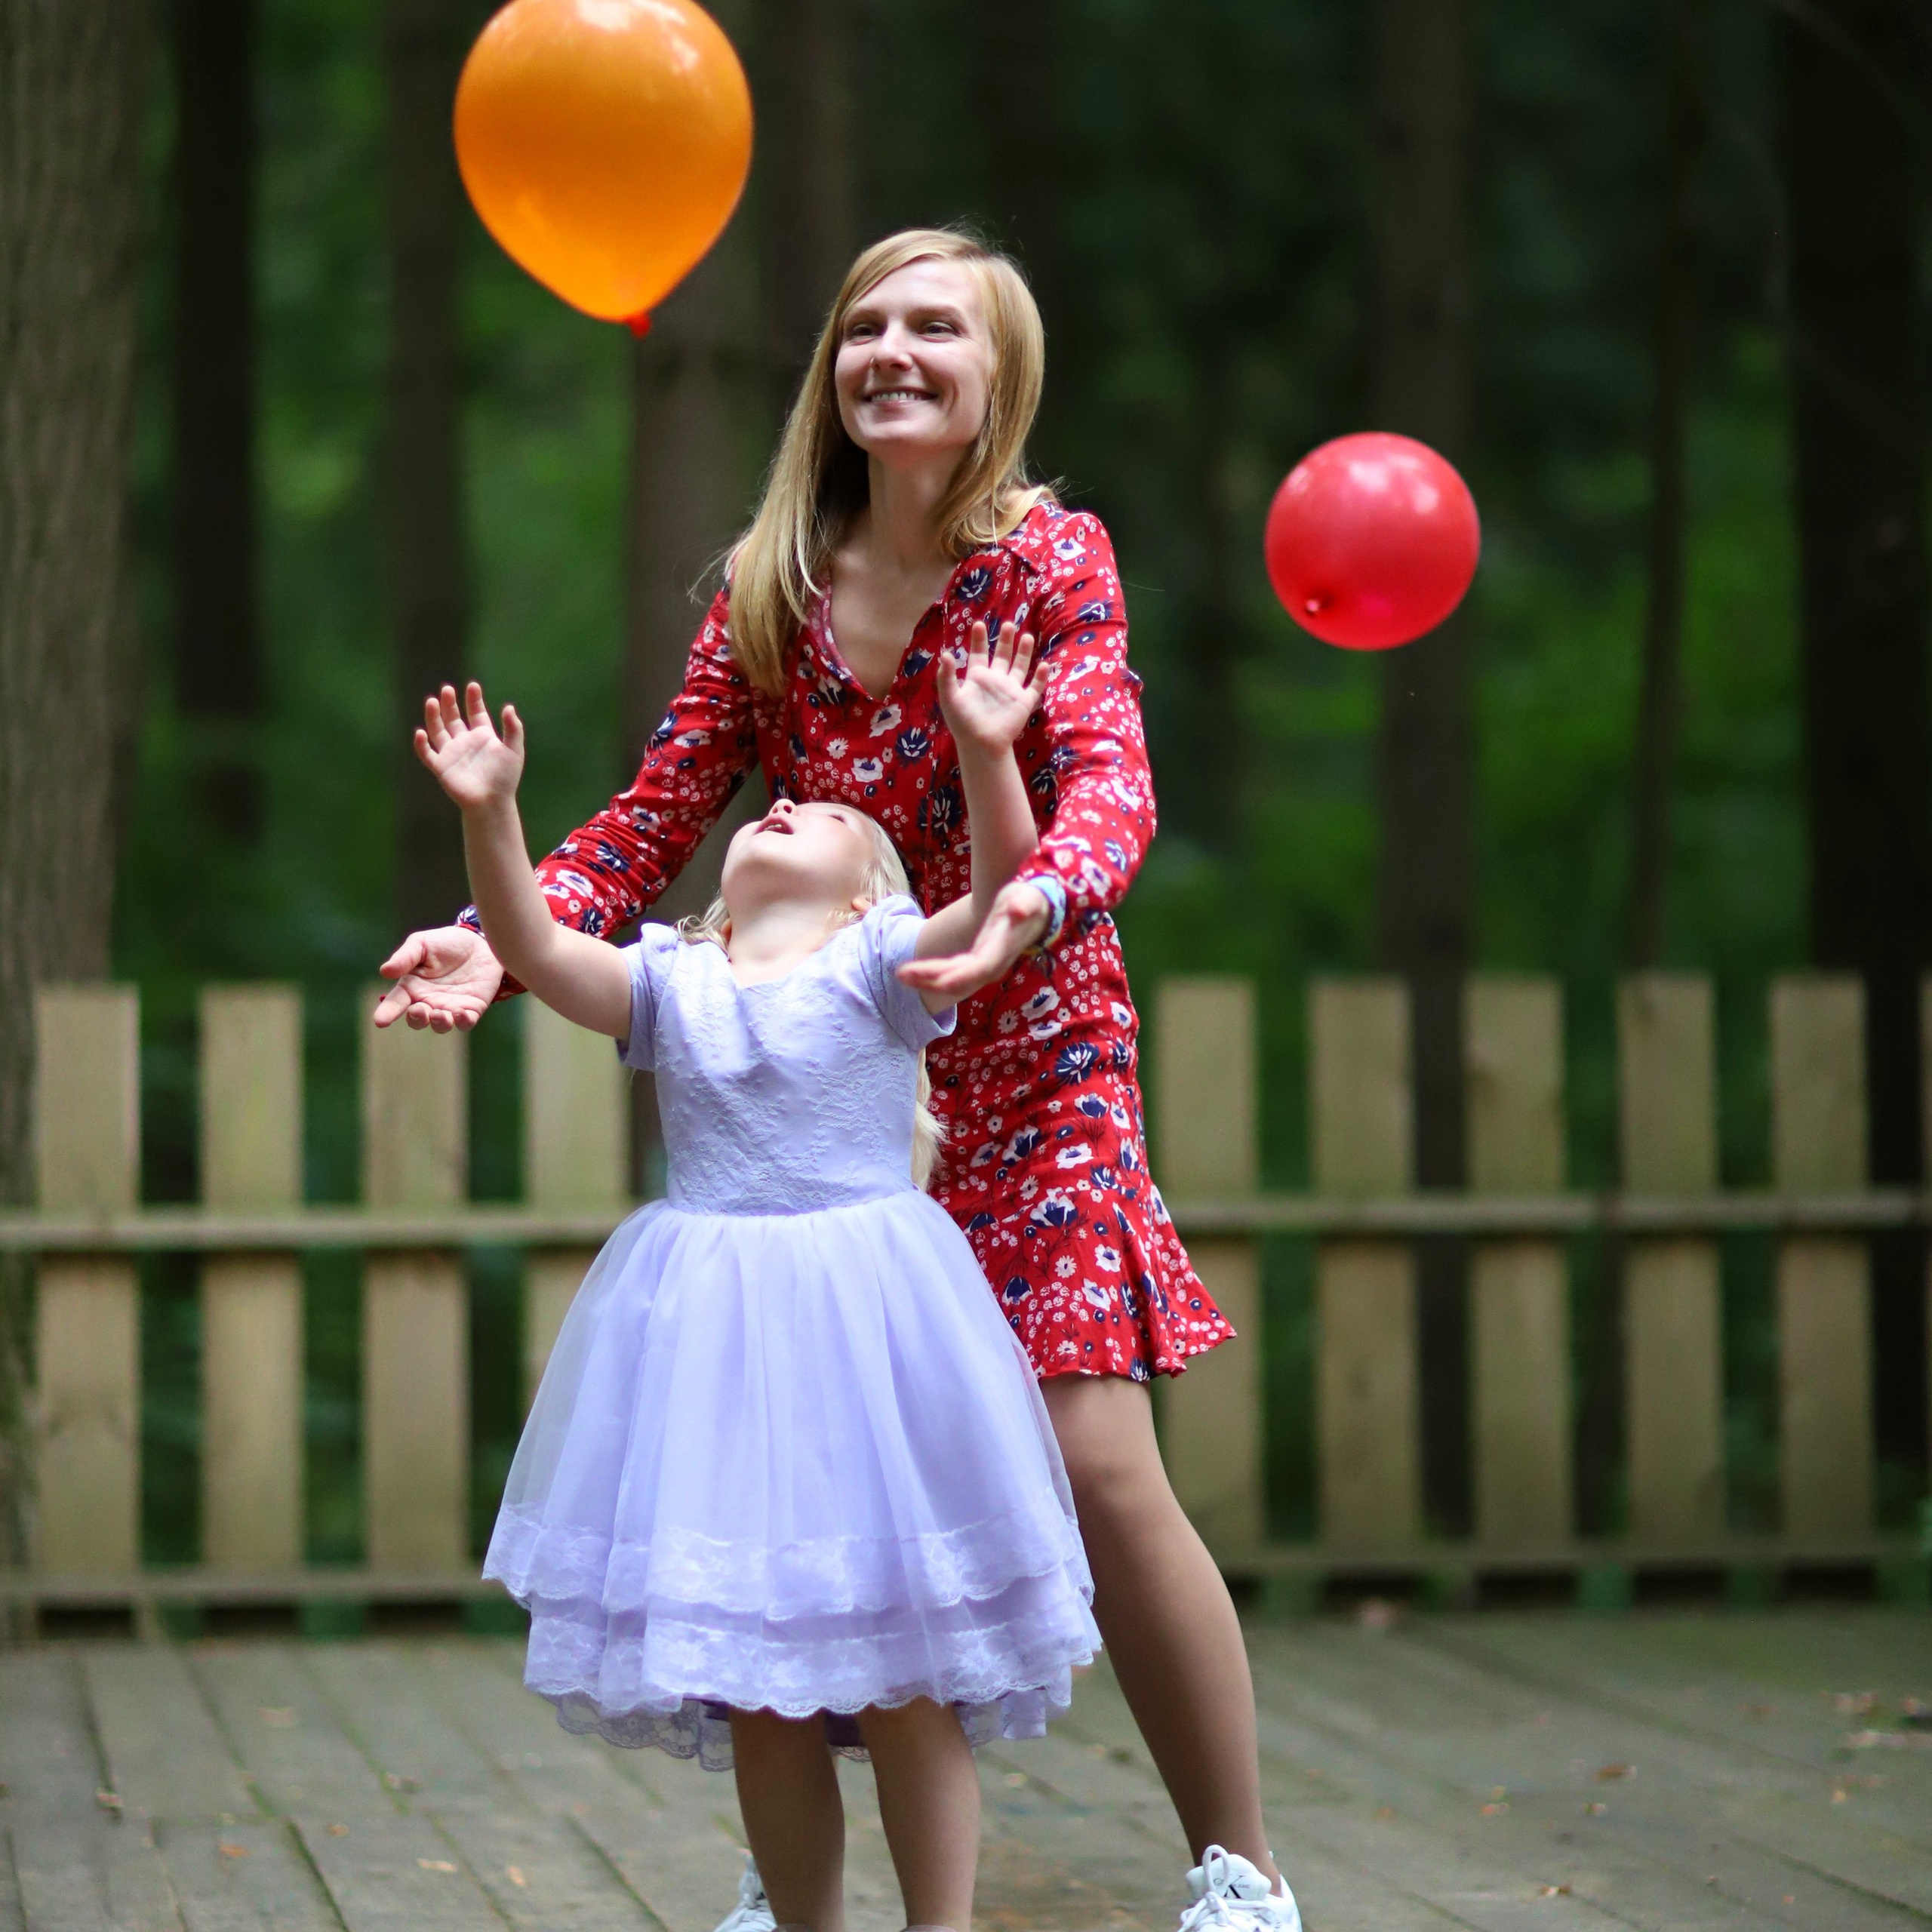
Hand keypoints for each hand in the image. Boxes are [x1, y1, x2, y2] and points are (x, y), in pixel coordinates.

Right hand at [373, 925, 505, 1031]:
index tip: (379, 1021)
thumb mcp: (421, 944)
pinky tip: (460, 1013)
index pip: (396, 1003)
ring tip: (438, 1014)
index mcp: (412, 987)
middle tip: (417, 1010)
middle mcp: (429, 1001)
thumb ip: (405, 957)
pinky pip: (466, 1022)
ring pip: (441, 1025)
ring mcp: (450, 1007)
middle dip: (416, 1019)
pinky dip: (462, 1021)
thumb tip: (384, 971)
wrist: (479, 942)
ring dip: (439, 1023)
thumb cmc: (445, 943)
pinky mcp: (472, 1009)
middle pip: (418, 1019)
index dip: (387, 1013)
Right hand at [413, 681, 524, 811]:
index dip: (473, 699)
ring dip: (434, 716)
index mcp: (483, 736)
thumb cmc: (505, 778)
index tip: (472, 686)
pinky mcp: (441, 767)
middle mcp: (465, 741)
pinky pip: (427, 753)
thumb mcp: (514, 750)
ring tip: (432, 701)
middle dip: (450, 703)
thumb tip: (508, 707)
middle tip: (447, 689)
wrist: (492, 802)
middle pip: (453, 717)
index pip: (475, 713)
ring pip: (437, 730)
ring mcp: (451, 753)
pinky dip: (421, 743)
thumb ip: (513, 729)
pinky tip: (420, 732)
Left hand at [897, 880, 1050, 1001]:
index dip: (962, 976)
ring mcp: (984, 966)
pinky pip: (951, 974)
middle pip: (960, 978)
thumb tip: (1019, 909)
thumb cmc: (1032, 899)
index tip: (941, 982)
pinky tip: (913, 972)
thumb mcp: (1030, 897)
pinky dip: (931, 975)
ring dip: (927, 980)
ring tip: (901, 974)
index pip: (981, 967)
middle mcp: (993, 964)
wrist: (1038, 910)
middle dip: (932, 978)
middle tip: (901, 973)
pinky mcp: (976, 963)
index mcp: (1002, 949)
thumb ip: (1025, 905)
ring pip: (953, 980)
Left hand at [936, 621, 1046, 756]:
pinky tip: (1044, 664)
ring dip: (1024, 652)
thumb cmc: (963, 722)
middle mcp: (995, 681)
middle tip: (1008, 623)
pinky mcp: (1023, 702)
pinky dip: (1040, 676)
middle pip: (1002, 655)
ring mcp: (1010, 691)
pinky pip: (1035, 687)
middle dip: (1005, 640)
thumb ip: (947, 676)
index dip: (979, 639)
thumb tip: (945, 654)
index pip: (978, 653)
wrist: (981, 743)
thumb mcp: (950, 697)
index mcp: (977, 678)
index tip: (979, 623)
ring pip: (1020, 666)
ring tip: (1027, 635)